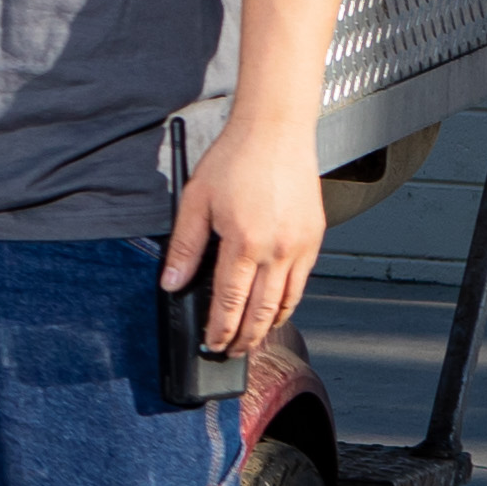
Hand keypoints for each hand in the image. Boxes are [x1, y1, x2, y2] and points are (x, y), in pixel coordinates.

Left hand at [161, 114, 326, 363]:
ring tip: (254, 338)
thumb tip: (172, 283)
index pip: (229, 301)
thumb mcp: (195, 201)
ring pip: (286, 301)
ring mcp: (300, 245)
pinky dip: (289, 302)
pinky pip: (303, 282)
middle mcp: (277, 249)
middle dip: (245, 337)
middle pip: (260, 310)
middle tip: (232, 353)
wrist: (276, 132)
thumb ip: (185, 248)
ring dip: (269, 326)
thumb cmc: (236, 159)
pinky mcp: (314, 237)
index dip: (220, 329)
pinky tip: (276, 308)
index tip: (212, 344)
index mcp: (244, 242)